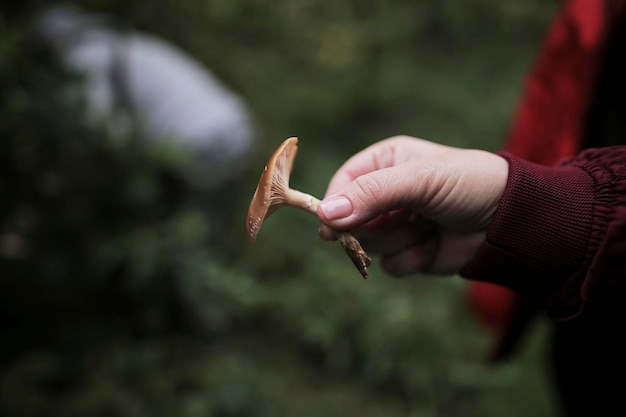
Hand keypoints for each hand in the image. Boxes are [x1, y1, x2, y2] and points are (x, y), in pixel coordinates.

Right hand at [317, 136, 508, 275]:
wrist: (511, 221)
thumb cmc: (469, 184)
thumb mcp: (420, 180)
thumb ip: (372, 193)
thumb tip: (326, 214)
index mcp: (386, 162)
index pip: (343, 182)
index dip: (335, 204)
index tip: (331, 228)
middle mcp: (387, 192)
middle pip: (351, 219)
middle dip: (379, 225)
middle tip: (407, 219)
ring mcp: (397, 224)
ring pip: (370, 245)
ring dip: (401, 240)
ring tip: (430, 225)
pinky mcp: (410, 251)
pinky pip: (391, 265)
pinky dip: (414, 259)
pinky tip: (437, 244)